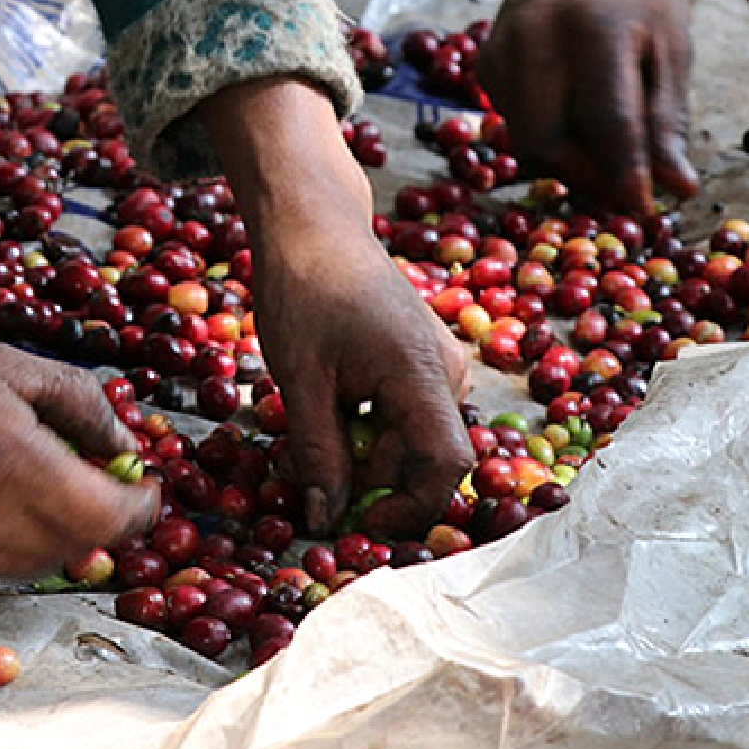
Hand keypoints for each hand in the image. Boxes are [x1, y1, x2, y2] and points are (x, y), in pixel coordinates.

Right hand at [0, 253, 156, 581]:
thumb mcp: (7, 363)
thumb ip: (80, 405)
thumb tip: (125, 444)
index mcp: (17, 468)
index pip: (112, 520)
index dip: (141, 507)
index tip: (144, 484)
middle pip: (78, 547)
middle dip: (98, 515)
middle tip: (93, 474)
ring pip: (33, 564)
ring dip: (53, 530)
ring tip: (32, 477)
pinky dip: (0, 538)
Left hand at [201, 79, 472, 533]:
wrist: (312, 226)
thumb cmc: (303, 292)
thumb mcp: (300, 382)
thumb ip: (318, 455)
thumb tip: (325, 522)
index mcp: (425, 376)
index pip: (445, 468)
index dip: (407, 510)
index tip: (357, 521)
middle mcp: (448, 373)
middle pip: (427, 459)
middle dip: (375, 483)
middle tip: (316, 484)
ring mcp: (439, 364)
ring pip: (413, 439)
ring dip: (367, 455)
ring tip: (314, 432)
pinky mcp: (421, 359)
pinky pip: (406, 415)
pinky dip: (369, 428)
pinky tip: (328, 410)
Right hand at [479, 0, 698, 212]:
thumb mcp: (671, 46)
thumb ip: (666, 120)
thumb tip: (676, 190)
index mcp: (594, 30)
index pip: (607, 123)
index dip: (627, 176)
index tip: (648, 210)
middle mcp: (535, 41)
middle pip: (550, 143)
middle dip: (588, 178)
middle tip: (626, 188)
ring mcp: (501, 52)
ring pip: (526, 141)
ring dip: (568, 162)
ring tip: (607, 152)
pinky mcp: (484, 63)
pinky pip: (515, 122)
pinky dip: (547, 135)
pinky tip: (575, 116)